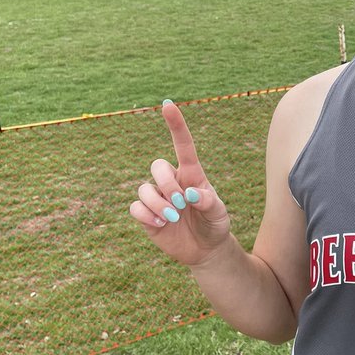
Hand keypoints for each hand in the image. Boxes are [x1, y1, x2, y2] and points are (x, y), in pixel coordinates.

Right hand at [129, 100, 233, 266]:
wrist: (206, 249)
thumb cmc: (215, 224)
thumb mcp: (219, 213)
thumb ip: (208, 201)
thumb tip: (190, 193)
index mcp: (191, 173)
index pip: (182, 145)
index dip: (175, 125)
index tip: (168, 105)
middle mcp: (171, 182)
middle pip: (157, 166)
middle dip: (167, 184)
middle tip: (180, 204)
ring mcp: (157, 198)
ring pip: (143, 188)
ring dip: (157, 203)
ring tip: (173, 218)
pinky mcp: (146, 215)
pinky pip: (135, 207)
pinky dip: (146, 214)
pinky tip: (160, 224)